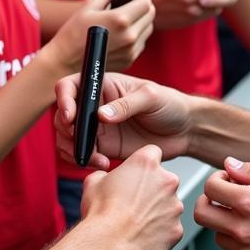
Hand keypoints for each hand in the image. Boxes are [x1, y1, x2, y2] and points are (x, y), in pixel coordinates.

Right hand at [47, 0, 155, 72]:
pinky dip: (137, 33)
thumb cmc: (73, 33)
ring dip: (142, 18)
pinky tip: (122, 31)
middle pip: (150, 14)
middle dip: (144, 3)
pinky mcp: (130, 60)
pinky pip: (141, 42)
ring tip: (127, 15)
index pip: (145, 2)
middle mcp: (130, 36)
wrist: (65, 63)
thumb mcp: (87, 7)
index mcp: (120, 20)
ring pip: (148, 28)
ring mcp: (131, 50)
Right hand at [56, 72, 193, 169]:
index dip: (64, 99)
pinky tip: (103, 164)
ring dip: (73, 149)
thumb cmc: (170, 104)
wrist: (185, 131)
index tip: (71, 116)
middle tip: (81, 142)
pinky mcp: (103, 147)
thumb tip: (100, 115)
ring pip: (68, 137)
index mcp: (104, 85)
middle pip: (64, 114)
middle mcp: (95, 105)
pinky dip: (85, 161)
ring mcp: (97, 128)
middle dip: (67, 130)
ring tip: (94, 158)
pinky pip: (83, 154)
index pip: (71, 86)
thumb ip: (127, 104)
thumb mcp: (152, 97)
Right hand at [81, 145, 183, 249]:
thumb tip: (104, 178)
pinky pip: (170, 228)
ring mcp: (175, 206)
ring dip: (156, 211)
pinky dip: (159, 232)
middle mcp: (167, 181)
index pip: (153, 153)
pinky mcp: (176, 229)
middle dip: (152, 190)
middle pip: (164, 180)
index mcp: (147, 163)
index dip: (143, 164)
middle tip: (133, 203)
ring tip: (135, 222)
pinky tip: (141, 236)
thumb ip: (104, 174)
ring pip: (168, 205)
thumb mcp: (93, 182)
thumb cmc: (101, 213)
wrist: (108, 245)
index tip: (137, 174)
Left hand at [194, 157, 249, 249]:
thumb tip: (230, 165)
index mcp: (249, 202)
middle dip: (208, 201)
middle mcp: (244, 230)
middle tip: (224, 196)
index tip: (231, 178)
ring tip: (248, 215)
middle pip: (202, 215)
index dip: (217, 178)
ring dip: (225, 223)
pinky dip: (245, 242)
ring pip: (219, 236)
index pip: (209, 188)